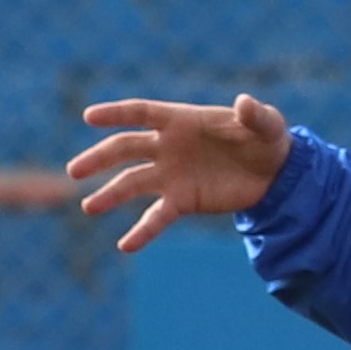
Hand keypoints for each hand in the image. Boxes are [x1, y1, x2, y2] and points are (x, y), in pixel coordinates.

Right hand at [66, 93, 289, 252]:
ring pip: (132, 183)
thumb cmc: (266, 139)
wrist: (275, 174)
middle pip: (125, 149)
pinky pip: (156, 217)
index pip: (142, 114)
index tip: (89, 117)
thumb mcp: (268, 125)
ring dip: (110, 194)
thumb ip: (255, 114)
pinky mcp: (181, 201)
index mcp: (181, 120)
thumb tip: (243, 103)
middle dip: (99, 158)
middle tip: (75, 171)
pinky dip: (141, 232)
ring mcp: (171, 175)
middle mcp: (168, 147)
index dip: (116, 114)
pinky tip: (125, 246)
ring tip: (90, 207)